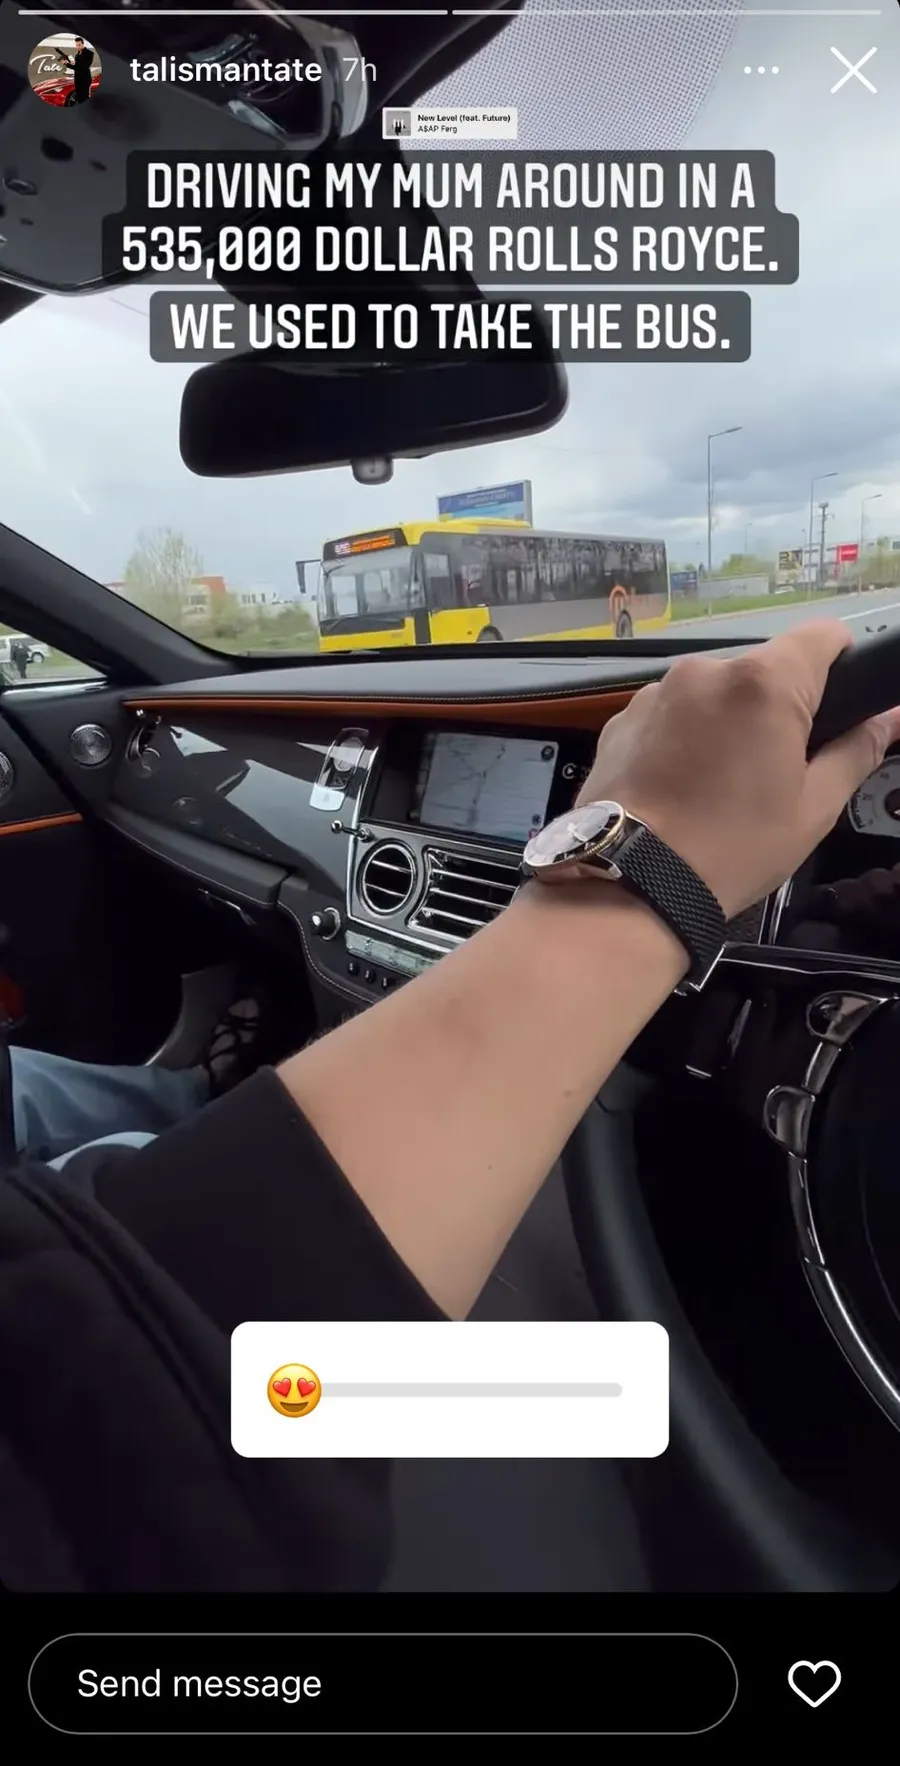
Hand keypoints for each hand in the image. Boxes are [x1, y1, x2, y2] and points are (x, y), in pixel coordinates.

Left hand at [575, 621, 899, 919]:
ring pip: (714, 692)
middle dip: (778, 706)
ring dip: (727, 721)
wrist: (630, 884)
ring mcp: (657, 692)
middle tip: (778, 767)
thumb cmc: (733, 849)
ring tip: (722, 784)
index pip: (822, 634)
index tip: (838, 699)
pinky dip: (684, 737)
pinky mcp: (622, 719)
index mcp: (764, 683)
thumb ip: (857, 750)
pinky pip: (671, 713)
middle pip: (763, 668)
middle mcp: (706, 670)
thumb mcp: (813, 807)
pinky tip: (681, 786)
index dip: (841, 660)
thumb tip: (888, 718)